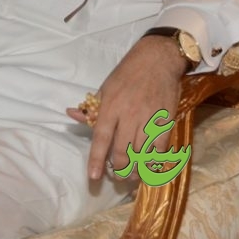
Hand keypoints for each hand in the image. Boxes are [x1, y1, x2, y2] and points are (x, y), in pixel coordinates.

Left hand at [67, 35, 187, 179]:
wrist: (157, 61)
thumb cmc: (127, 74)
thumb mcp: (105, 87)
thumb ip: (91, 106)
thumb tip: (72, 114)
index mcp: (111, 106)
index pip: (101, 137)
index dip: (97, 159)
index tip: (93, 176)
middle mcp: (129, 115)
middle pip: (122, 150)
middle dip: (118, 169)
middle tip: (117, 177)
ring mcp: (149, 119)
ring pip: (141, 153)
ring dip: (136, 170)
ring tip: (131, 177)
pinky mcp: (167, 121)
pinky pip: (160, 148)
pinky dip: (155, 162)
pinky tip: (150, 168)